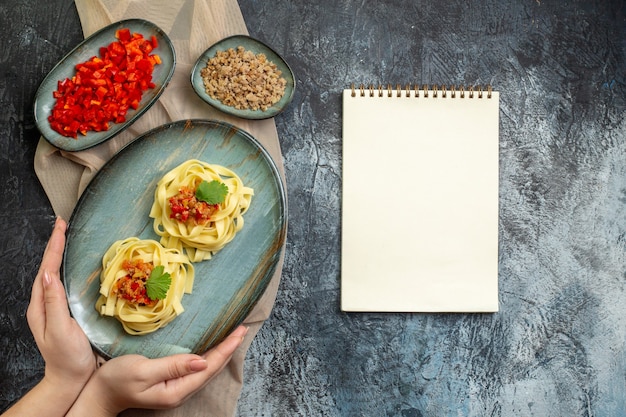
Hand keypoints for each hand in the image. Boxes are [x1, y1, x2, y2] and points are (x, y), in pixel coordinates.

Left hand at [26, 217, 95, 386]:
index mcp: (40, 306)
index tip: (61, 228)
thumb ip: (54, 302)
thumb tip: (50, 275)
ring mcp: (51, 308)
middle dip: (54, 244)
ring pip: (52, 274)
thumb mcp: (61, 330)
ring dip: (58, 254)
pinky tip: (70, 264)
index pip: (46, 270)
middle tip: (62, 224)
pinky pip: (61, 283)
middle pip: (47, 268)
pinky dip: (65, 268)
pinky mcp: (62, 311)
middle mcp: (43, 304)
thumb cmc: (68, 357)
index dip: (54, 247)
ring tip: (65, 237)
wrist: (70, 378)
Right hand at [68, 325, 247, 416]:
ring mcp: (177, 387)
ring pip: (207, 368)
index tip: (240, 331)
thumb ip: (173, 365)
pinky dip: (210, 354)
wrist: (98, 394)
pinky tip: (214, 347)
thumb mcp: (143, 370)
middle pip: (213, 368)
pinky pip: (197, 367)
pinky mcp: (171, 381)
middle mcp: (181, 390)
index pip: (210, 366)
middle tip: (243, 329)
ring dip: (222, 351)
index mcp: (177, 389)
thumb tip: (202, 361)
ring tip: (235, 335)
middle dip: (229, 348)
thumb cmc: (116, 380)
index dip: (227, 348)